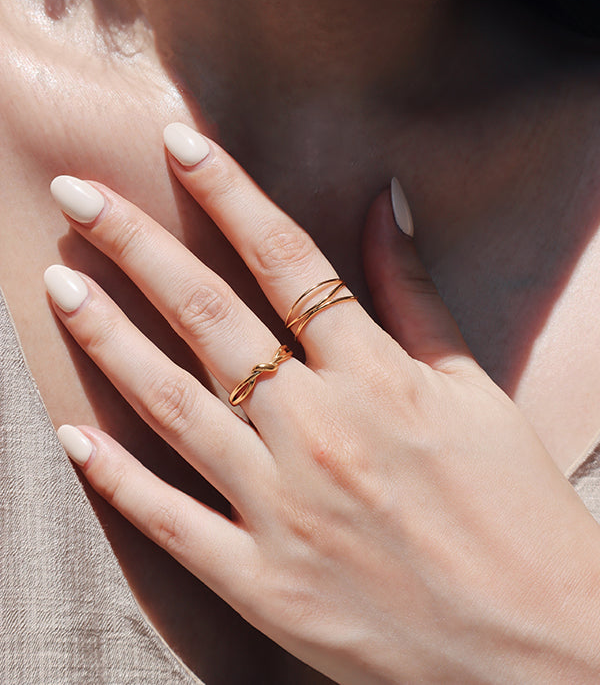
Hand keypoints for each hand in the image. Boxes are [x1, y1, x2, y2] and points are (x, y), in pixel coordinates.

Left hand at [46, 125, 599, 684]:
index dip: (228, 193)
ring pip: (175, 406)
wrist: (544, 651)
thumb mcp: (475, 391)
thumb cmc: (517, 511)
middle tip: (76, 192)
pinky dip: (119, 479)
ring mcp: (283, 510)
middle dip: (135, 245)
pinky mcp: (264, 584)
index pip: (286, 259)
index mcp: (377, 379)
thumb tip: (387, 202)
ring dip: (108, 339)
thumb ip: (417, 295)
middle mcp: (319, 432)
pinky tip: (71, 436)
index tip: (177, 143)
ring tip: (57, 282)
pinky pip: (173, 522)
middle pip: (210, 317)